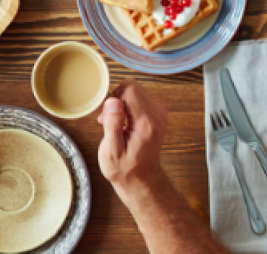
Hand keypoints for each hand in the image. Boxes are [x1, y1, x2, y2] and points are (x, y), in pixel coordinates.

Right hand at [97, 78, 168, 197]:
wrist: (141, 178)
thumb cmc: (124, 168)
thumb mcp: (112, 151)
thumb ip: (113, 124)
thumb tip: (113, 100)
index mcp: (147, 122)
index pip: (131, 89)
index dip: (114, 97)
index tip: (107, 115)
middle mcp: (158, 114)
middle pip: (133, 88)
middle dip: (116, 101)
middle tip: (108, 122)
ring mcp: (159, 112)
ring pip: (135, 92)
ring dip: (121, 105)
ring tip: (115, 126)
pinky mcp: (157, 113)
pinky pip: (139, 99)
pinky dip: (127, 108)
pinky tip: (122, 124)